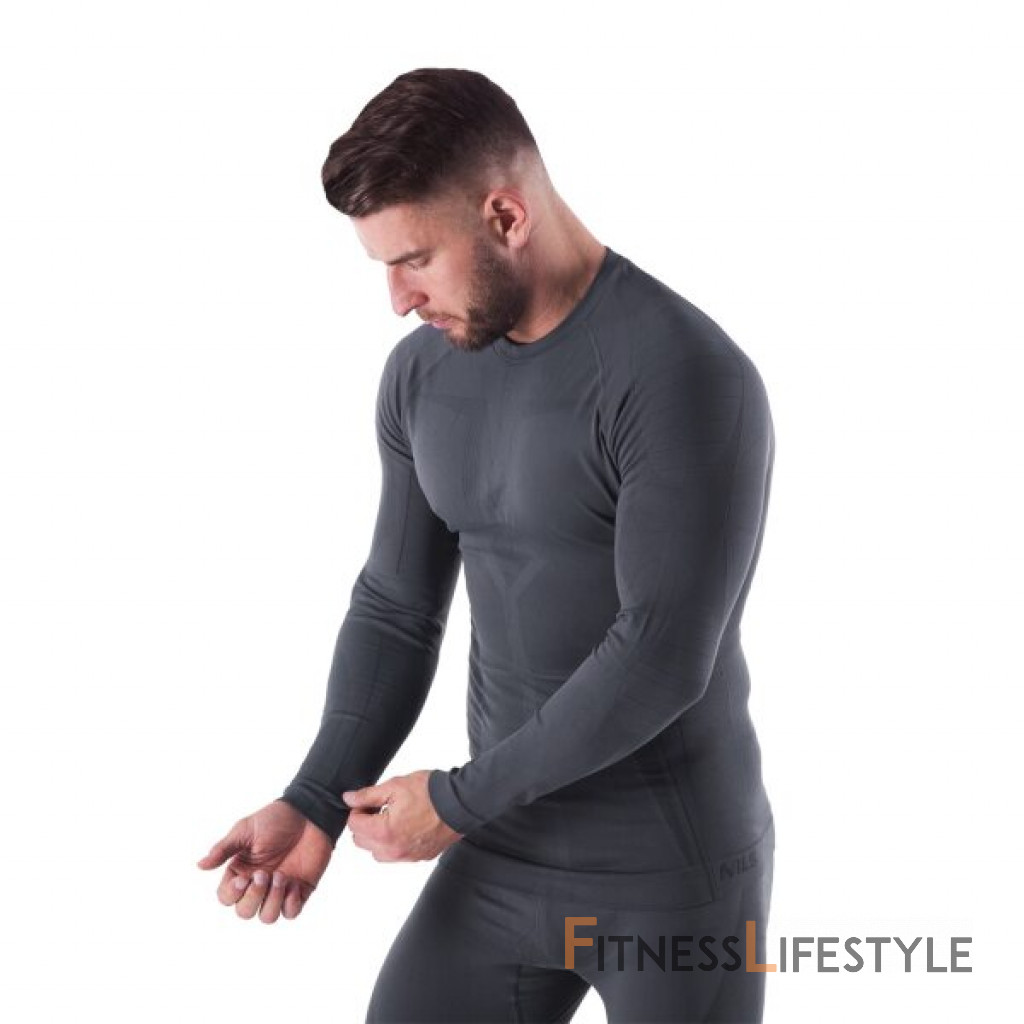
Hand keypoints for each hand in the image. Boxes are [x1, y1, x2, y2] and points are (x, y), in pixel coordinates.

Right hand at [196, 799, 332, 922]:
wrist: (309, 813)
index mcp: (242, 871)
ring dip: (272, 901)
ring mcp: (279, 890)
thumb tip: (199, 865)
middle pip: (245, 912)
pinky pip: (291, 913)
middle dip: (253, 897)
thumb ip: (224, 849)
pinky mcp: (300, 891)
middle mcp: (258, 885)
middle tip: (264, 874)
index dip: (233, 894)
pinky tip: (294, 883)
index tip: (244, 878)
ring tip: (281, 876)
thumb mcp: (246, 830)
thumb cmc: (276, 819)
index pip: (227, 897)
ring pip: (267, 917)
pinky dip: (290, 903)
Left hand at [343, 770, 462, 862]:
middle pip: (361, 841)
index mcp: (384, 832)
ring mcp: (407, 856)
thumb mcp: (395, 786)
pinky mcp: (419, 857)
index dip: (358, 809)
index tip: (368, 801)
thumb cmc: (431, 793)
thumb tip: (348, 799)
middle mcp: (393, 850)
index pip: (353, 825)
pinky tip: (405, 826)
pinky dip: (394, 843)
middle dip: (365, 824)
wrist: (461, 803)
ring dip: (377, 837)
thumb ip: (368, 795)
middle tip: (379, 807)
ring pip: (377, 852)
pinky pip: (396, 855)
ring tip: (391, 817)